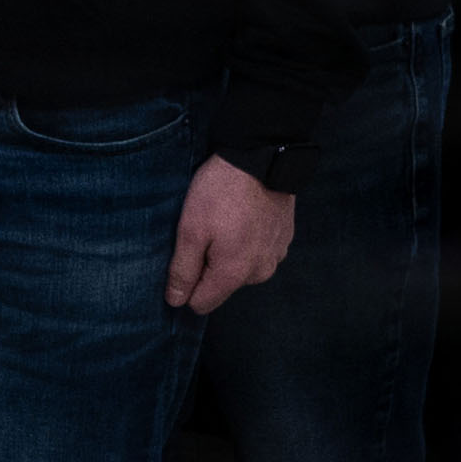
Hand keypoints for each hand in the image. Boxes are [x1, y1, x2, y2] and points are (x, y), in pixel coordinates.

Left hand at [163, 154, 293, 313]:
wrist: (263, 158)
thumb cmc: (220, 193)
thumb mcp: (191, 230)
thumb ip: (183, 270)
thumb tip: (176, 302)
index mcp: (235, 274)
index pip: (201, 303)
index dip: (186, 284)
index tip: (183, 256)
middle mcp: (260, 272)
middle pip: (221, 285)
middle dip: (207, 265)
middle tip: (203, 231)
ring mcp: (276, 256)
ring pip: (240, 268)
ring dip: (228, 252)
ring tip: (223, 220)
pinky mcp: (284, 239)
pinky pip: (257, 251)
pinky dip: (246, 239)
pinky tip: (240, 216)